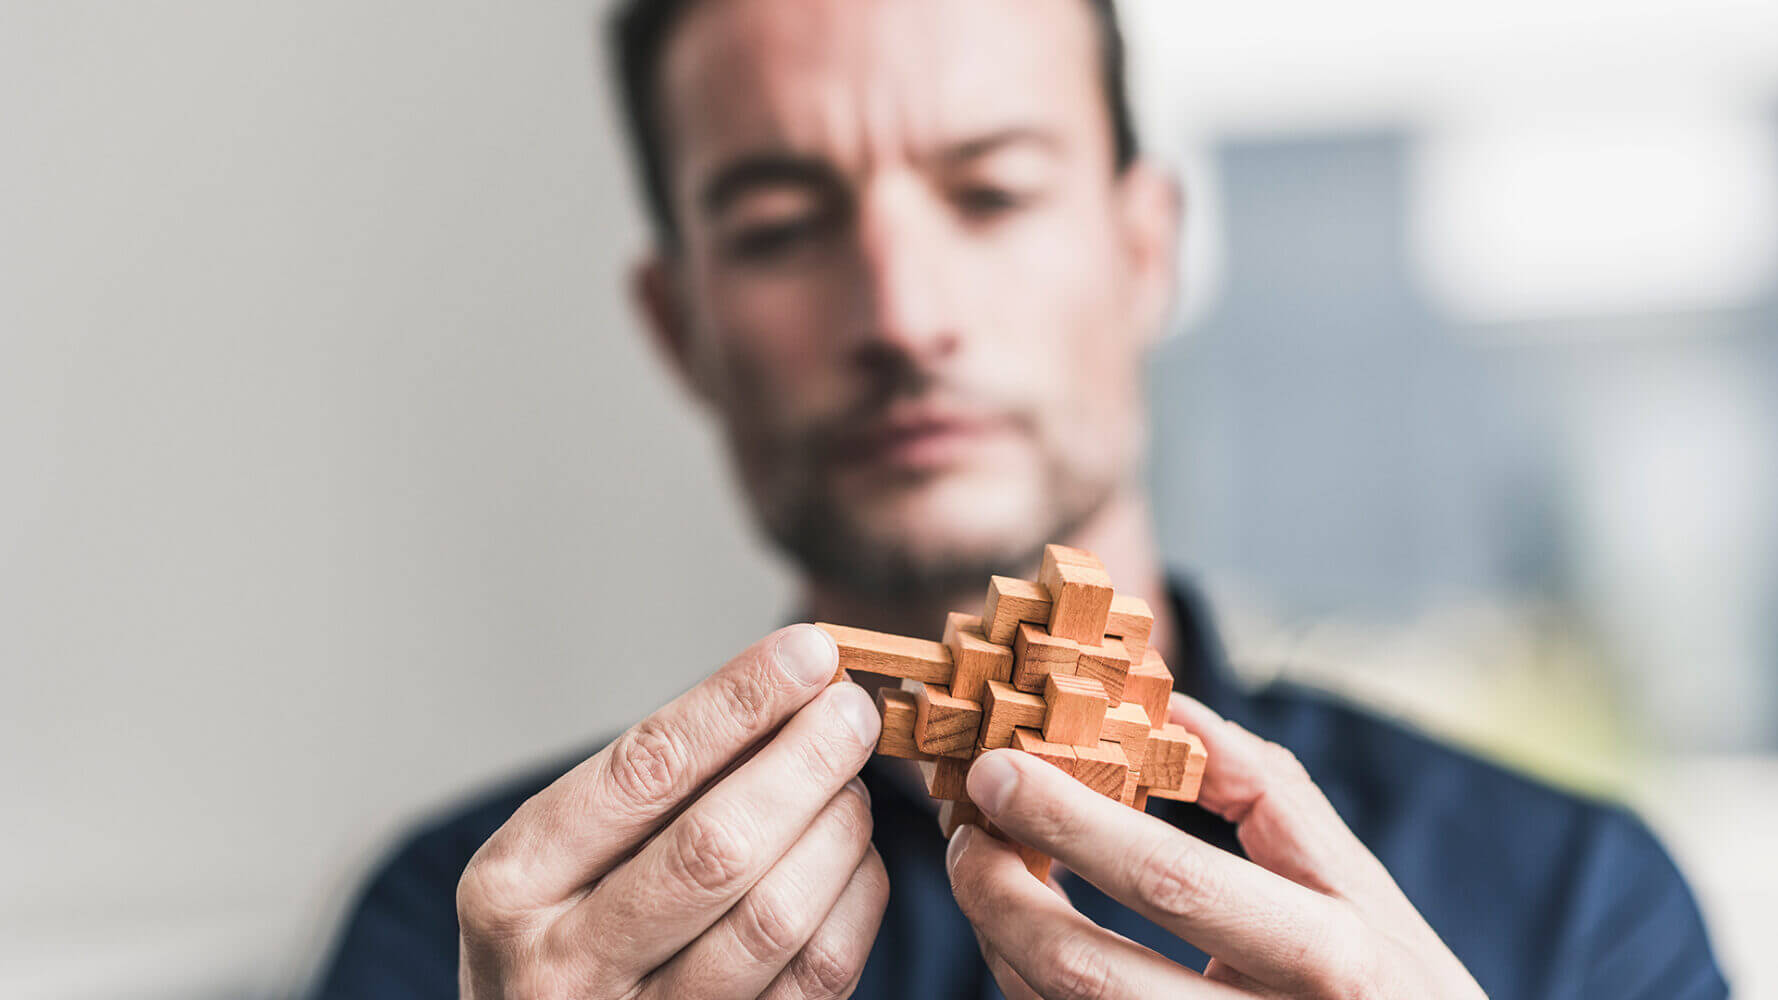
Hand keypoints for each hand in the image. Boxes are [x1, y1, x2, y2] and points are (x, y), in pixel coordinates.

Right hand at [456, 625, 888, 999]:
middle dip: (804, 762)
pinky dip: (854, 899)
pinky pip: (817, 975)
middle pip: (717, 848)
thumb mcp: (564, 850)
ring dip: (837, 829)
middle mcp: (564, 967)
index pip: (644, 772)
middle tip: (853, 710)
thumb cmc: (565, 927)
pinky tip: (854, 856)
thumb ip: (660, 778)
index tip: (807, 653)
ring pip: (775, 916)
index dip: (738, 702)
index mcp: (513, 885)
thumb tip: (790, 683)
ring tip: (852, 782)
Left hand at [946, 692, 1487, 998]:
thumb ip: (1268, 794)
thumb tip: (1171, 708)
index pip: (1172, 879)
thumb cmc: (1390, 983)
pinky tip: (1020, 936)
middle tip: (965, 833)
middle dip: (998, 894)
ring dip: (999, 942)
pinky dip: (1026, 986)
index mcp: (1329, 955)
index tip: (998, 772)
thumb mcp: (1358, 885)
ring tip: (987, 873)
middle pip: (1089, 972)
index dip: (1071, 822)